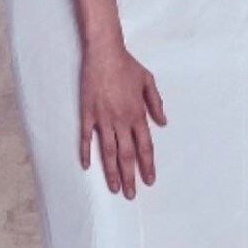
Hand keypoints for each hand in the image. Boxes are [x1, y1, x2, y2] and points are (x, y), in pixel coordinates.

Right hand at [79, 42, 166, 199]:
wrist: (104, 52)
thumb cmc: (127, 65)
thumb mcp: (148, 81)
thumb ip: (156, 103)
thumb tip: (163, 122)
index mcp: (136, 113)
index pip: (144, 146)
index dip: (147, 165)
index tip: (149, 181)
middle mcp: (121, 120)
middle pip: (126, 154)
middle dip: (130, 176)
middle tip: (131, 195)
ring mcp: (102, 118)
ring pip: (107, 151)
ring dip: (111, 171)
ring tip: (114, 188)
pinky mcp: (87, 113)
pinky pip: (85, 137)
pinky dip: (85, 152)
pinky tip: (86, 166)